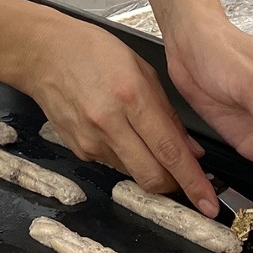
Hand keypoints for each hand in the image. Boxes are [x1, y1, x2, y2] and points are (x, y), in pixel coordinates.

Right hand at [23, 12, 219, 215]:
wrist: (44, 53)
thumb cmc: (93, 51)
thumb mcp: (142, 69)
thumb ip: (169, 112)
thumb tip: (191, 149)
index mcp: (131, 97)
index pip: (170, 151)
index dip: (192, 181)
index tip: (207, 201)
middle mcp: (110, 123)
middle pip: (152, 177)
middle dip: (175, 186)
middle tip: (187, 181)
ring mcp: (91, 140)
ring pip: (133, 174)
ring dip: (151, 169)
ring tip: (151, 145)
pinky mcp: (79, 150)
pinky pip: (114, 165)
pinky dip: (128, 159)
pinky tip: (125, 136)